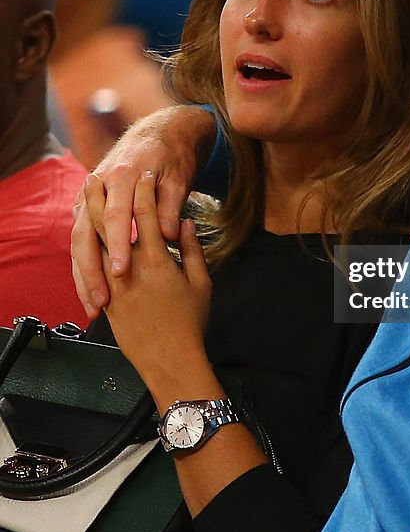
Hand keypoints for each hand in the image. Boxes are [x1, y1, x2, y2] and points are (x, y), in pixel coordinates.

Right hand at [70, 105, 215, 316]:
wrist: (157, 133)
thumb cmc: (171, 156)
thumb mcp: (178, 177)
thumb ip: (171, 205)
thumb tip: (169, 235)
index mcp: (122, 176)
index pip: (116, 216)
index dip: (118, 245)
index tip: (122, 272)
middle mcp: (99, 187)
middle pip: (88, 234)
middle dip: (93, 271)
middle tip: (104, 301)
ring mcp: (90, 197)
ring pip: (79, 241)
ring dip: (84, 275)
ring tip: (94, 307)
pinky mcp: (88, 209)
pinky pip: (81, 242)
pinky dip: (83, 267)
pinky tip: (90, 292)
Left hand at [100, 171, 212, 388]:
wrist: (170, 358)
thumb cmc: (191, 320)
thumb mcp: (201, 282)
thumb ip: (190, 249)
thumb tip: (182, 223)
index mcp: (156, 260)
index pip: (146, 215)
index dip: (146, 191)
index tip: (147, 173)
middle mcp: (129, 267)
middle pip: (110, 224)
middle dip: (104, 197)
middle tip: (100, 175)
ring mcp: (113, 283)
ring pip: (95, 243)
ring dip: (90, 217)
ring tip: (87, 198)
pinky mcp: (106, 299)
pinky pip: (90, 269)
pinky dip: (87, 248)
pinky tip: (86, 236)